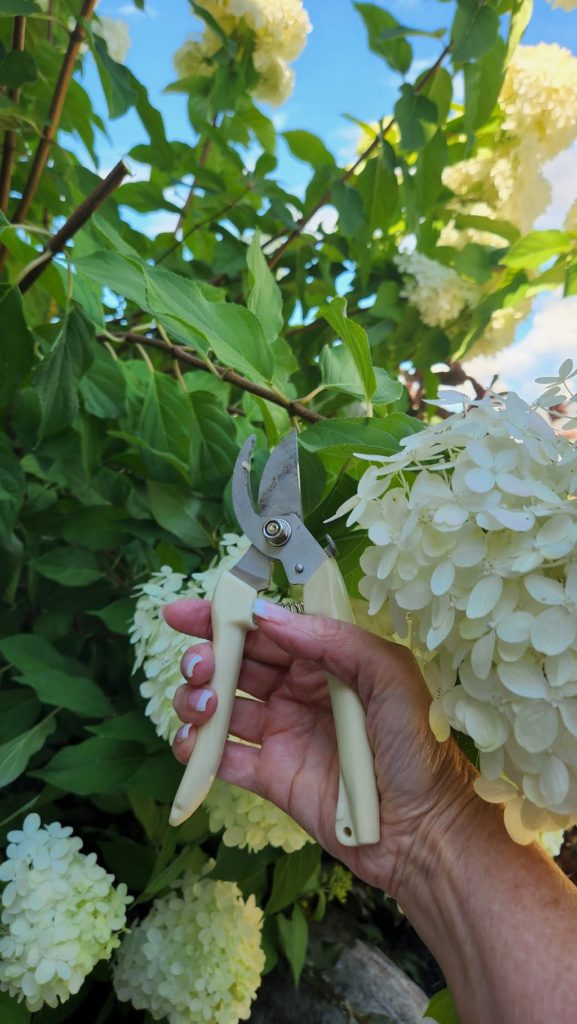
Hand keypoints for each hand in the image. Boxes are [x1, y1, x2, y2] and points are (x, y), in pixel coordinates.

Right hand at [163, 599, 473, 892]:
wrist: (427, 833)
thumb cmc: (419, 748)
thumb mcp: (391, 676)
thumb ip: (334, 640)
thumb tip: (268, 615)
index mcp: (327, 662)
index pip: (266, 629)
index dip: (223, 617)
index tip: (181, 613)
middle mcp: (299, 693)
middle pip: (235, 663)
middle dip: (205, 657)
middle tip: (200, 667)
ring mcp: (283, 735)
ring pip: (221, 706)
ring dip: (198, 700)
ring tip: (207, 708)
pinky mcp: (272, 779)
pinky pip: (224, 758)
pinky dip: (197, 750)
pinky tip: (192, 744)